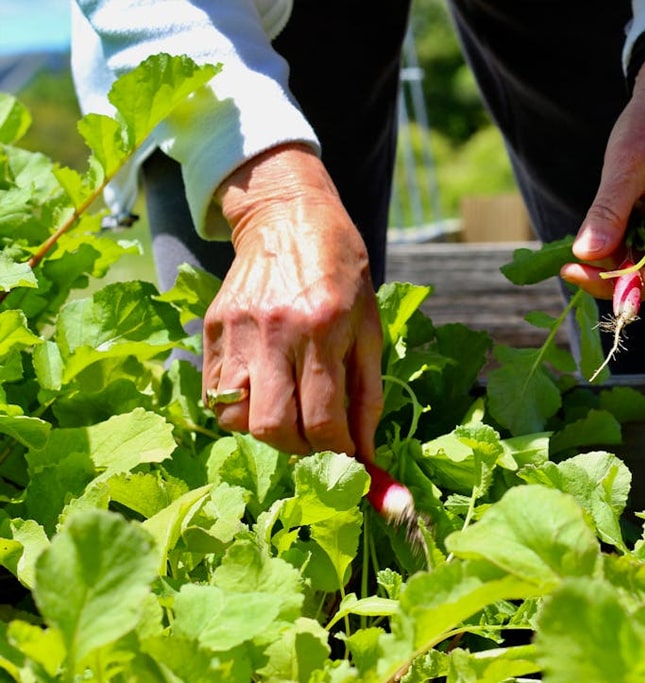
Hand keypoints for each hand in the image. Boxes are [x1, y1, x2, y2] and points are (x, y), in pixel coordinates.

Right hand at [203, 143, 383, 458]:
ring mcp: (236, 331)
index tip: (354, 468)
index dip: (341, 456)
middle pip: (274, 428)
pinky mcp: (211, 329)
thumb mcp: (370, 327)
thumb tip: (366, 456)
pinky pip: (215, 395)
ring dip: (268, 431)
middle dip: (303, 451)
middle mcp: (275, 331)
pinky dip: (240, 409)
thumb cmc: (342, 271)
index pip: (324, 419)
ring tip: (292, 414)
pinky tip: (265, 393)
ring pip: (238, 418)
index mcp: (323, 326)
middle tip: (321, 442)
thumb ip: (367, 393)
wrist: (287, 215)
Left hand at [561, 41, 644, 301]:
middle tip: (568, 266)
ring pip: (642, 270)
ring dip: (608, 264)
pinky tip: (593, 239)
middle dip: (608, 276)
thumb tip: (585, 254)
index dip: (616, 281)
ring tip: (575, 252)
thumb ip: (609, 211)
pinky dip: (614, 251)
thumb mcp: (626, 165)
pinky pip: (639, 254)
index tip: (573, 269)